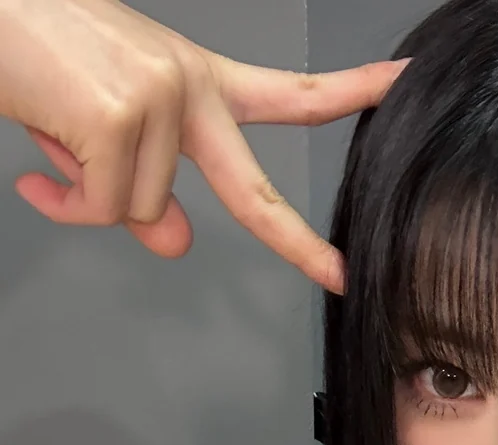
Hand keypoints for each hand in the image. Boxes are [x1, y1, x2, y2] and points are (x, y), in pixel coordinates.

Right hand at [0, 0, 408, 292]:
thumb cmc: (38, 56)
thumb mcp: (105, 130)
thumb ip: (149, 191)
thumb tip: (177, 243)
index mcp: (196, 79)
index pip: (285, 93)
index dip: (347, 90)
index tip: (399, 87)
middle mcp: (186, 87)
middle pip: (250, 191)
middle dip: (297, 243)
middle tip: (338, 275)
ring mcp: (156, 102)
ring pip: (143, 210)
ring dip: (91, 196)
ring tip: (55, 146)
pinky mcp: (116, 119)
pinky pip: (105, 208)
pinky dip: (67, 204)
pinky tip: (39, 171)